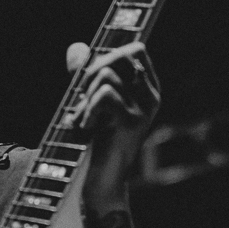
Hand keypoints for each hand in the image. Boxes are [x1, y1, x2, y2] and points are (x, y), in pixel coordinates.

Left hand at [62, 42, 159, 214]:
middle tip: (84, 99)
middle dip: (92, 73)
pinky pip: (104, 94)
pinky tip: (86, 127)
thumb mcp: (90, 101)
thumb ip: (85, 73)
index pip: (136, 49)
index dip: (108, 56)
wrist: (100, 180)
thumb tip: (76, 46)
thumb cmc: (95, 139)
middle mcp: (152, 97)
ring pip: (106, 74)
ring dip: (85, 97)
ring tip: (85, 120)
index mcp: (148, 89)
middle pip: (121, 56)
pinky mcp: (132, 122)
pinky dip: (87, 110)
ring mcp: (145, 109)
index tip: (92, 78)